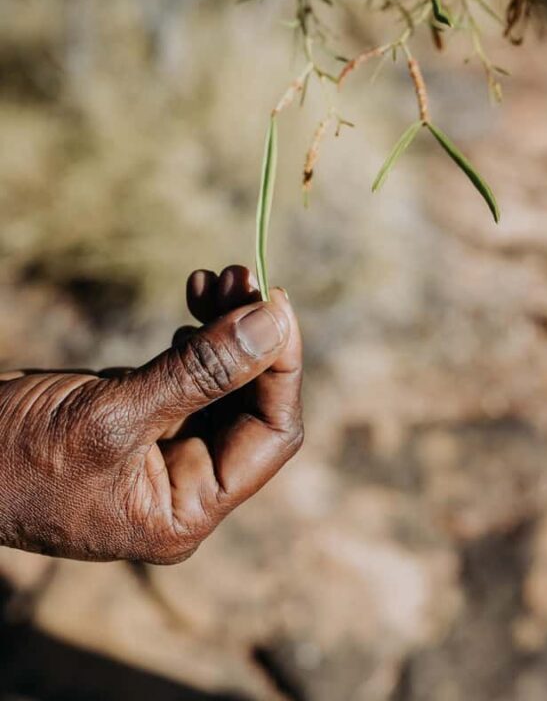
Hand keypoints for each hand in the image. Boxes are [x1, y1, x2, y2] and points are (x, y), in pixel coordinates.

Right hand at [0, 266, 302, 562]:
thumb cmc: (13, 458)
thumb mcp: (111, 414)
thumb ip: (199, 371)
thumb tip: (274, 321)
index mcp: (188, 508)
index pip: (270, 435)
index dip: (282, 367)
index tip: (276, 303)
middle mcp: (188, 484)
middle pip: (252, 403)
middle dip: (254, 336)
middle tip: (244, 275)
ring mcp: (167, 450)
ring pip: (225, 382)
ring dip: (227, 327)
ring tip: (219, 276)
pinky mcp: (145, 419)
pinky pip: (191, 375)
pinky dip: (197, 336)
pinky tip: (194, 303)